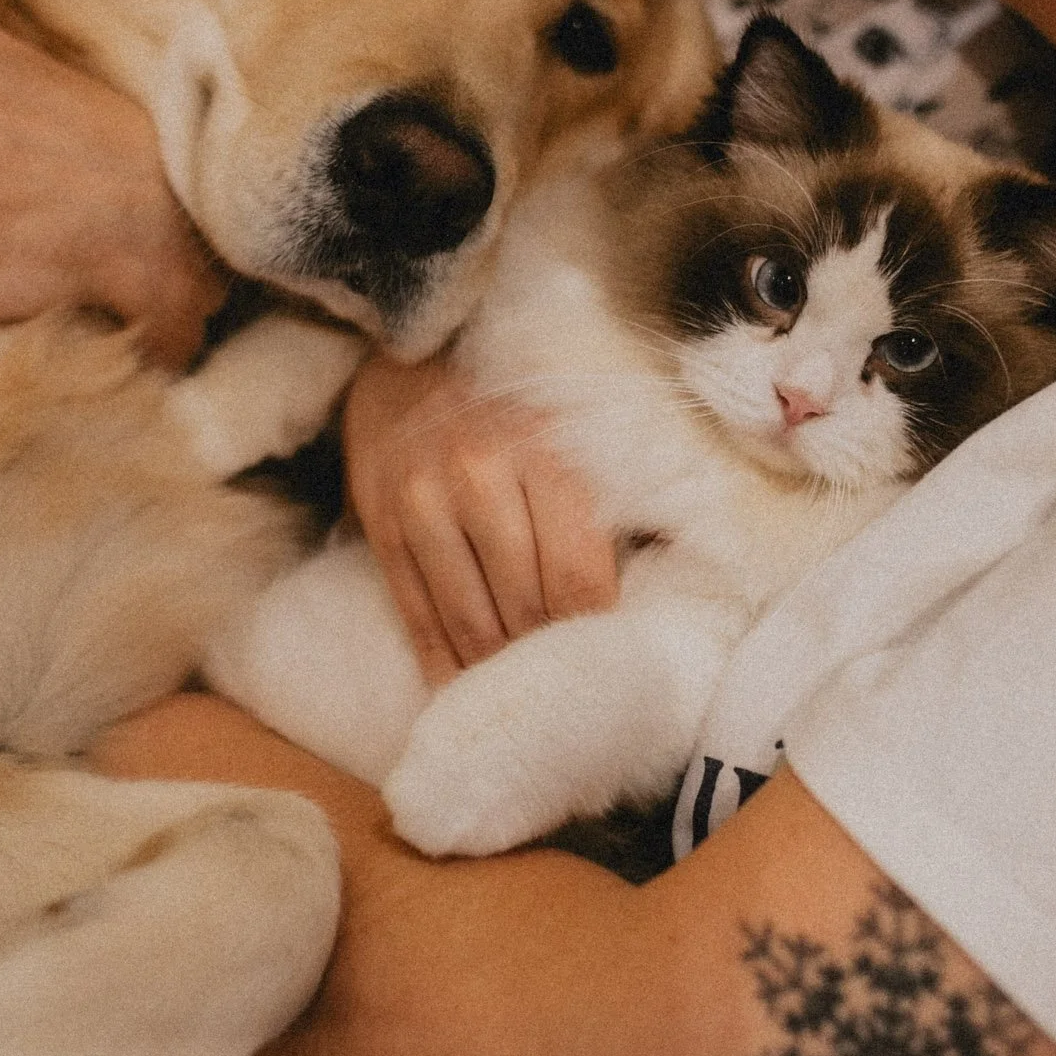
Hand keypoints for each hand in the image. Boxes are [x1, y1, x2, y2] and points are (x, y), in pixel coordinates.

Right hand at [342, 354, 618, 683]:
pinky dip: (440, 660)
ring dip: (494, 667)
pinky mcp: (382, 525)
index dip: (591, 632)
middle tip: (566, 690)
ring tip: (516, 692)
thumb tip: (673, 567)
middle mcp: (479, 477)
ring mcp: (422, 503)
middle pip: (523, 604)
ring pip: (467, 618)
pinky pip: (415, 614)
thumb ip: (612, 495)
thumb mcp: (569, 428)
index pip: (576, 575)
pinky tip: (458, 688)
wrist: (406, 363)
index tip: (606, 661)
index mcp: (544, 454)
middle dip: (545, 655)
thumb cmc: (508, 409)